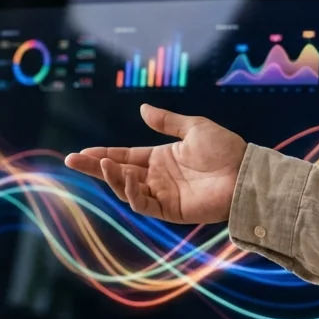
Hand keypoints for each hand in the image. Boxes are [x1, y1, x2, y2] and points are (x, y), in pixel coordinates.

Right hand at [64, 104, 247, 224]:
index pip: (124, 157)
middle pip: (119, 174)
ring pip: (127, 189)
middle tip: (72, 160)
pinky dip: (133, 193)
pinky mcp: (171, 210)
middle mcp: (157, 177)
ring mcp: (162, 195)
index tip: (81, 153)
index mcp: (160, 158)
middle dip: (95, 168)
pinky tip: (129, 178)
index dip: (102, 155)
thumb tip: (142, 108)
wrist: (245, 173)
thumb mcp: (193, 128)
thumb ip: (166, 121)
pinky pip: (144, 204)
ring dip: (113, 178)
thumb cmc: (225, 149)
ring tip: (103, 164)